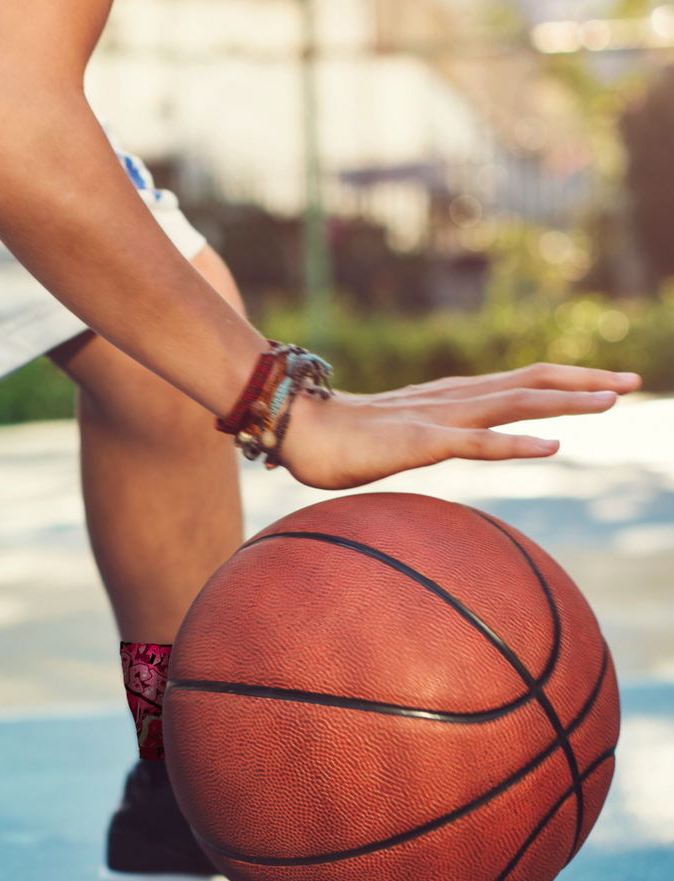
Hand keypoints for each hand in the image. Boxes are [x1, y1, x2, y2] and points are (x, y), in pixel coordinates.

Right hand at [279, 363, 641, 489]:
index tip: (606, 383)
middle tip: (634, 380)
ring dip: (566, 401)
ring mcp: (439, 418)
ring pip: (515, 402)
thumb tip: (427, 453)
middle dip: (585, 380)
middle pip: (531, 380)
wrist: (294, 429)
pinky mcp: (420, 442)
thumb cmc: (334, 441)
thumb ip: (418, 443)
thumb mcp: (391, 442)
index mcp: (449, 398)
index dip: (565, 379)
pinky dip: (517, 442)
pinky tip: (551, 446)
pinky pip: (477, 443)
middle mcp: (453, 398)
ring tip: (612, 399)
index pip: (519, 381)